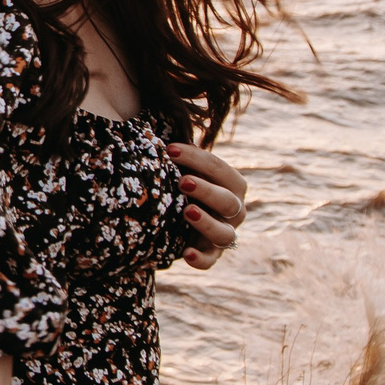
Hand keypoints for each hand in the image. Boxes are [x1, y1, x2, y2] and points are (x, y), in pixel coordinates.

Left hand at [164, 141, 246, 268]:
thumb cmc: (181, 184)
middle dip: (206, 190)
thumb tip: (149, 124)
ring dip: (206, 222)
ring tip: (186, 211)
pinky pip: (210, 261)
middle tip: (182, 182)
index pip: (221, 169)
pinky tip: (185, 254)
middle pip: (229, 201)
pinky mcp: (210, 255)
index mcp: (232, 185)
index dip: (198, 158)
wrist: (176, 218)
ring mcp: (224, 234)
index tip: (170, 150)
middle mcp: (235, 210)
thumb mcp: (182, 167)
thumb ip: (176, 152)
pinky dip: (200, 259)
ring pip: (225, 233)